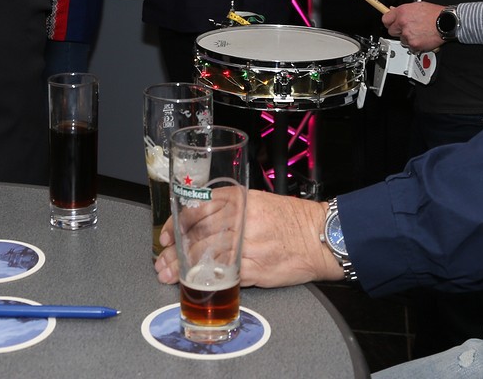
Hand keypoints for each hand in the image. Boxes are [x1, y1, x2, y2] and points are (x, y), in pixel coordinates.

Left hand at [154, 190, 340, 287]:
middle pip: (196, 235)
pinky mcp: (256, 267)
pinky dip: (206, 279)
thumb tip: (196, 223)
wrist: (320, 236)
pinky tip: (195, 282)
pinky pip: (224, 274)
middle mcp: (240, 219)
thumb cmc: (290, 219)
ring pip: (205, 255)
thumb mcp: (256, 201)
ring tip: (171, 275)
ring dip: (184, 268)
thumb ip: (228, 208)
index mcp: (238, 199)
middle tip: (163, 261)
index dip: (174, 225)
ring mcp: (248, 244)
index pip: (195, 209)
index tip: (166, 236)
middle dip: (174, 251)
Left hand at [381, 0, 445, 50]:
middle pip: (391, 31)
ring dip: (407, 38)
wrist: (446, 22)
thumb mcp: (417, 5)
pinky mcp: (414, 44)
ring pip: (401, 39)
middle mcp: (403, 23)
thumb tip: (393, 10)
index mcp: (402, 12)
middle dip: (398, 30)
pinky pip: (410, 46)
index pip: (385, 19)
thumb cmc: (435, 14)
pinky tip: (421, 38)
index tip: (391, 23)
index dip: (389, 22)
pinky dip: (415, 44)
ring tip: (418, 32)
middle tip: (407, 28)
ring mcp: (407, 35)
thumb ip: (403, 9)